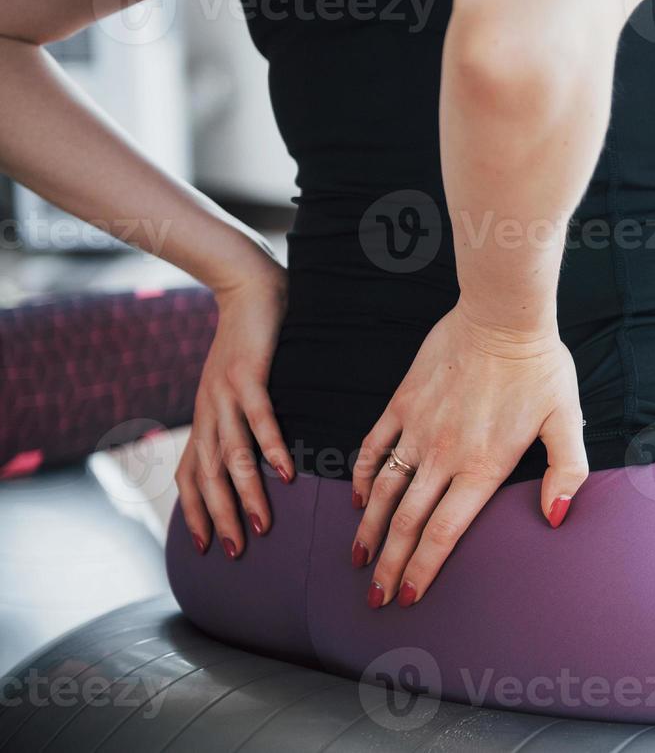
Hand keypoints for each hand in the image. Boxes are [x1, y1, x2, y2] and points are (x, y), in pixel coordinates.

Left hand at [176, 258, 290, 558]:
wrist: (245, 284)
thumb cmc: (251, 335)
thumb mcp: (240, 383)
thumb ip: (245, 416)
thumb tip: (263, 450)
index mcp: (205, 415)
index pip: (190, 474)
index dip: (193, 511)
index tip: (203, 546)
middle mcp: (208, 410)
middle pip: (207, 475)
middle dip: (219, 516)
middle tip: (235, 551)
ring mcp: (225, 393)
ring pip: (230, 454)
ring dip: (245, 492)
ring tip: (261, 523)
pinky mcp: (248, 374)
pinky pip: (259, 419)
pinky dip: (270, 448)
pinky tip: (282, 473)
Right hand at [350, 305, 587, 607]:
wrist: (502, 315)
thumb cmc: (540, 368)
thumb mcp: (567, 421)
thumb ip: (566, 473)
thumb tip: (555, 517)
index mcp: (483, 467)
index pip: (444, 534)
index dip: (422, 570)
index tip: (408, 597)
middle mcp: (444, 455)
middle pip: (407, 523)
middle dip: (388, 566)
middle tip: (374, 599)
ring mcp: (418, 429)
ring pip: (384, 492)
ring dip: (368, 530)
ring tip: (358, 560)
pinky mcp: (402, 403)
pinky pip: (374, 447)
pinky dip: (364, 476)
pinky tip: (360, 499)